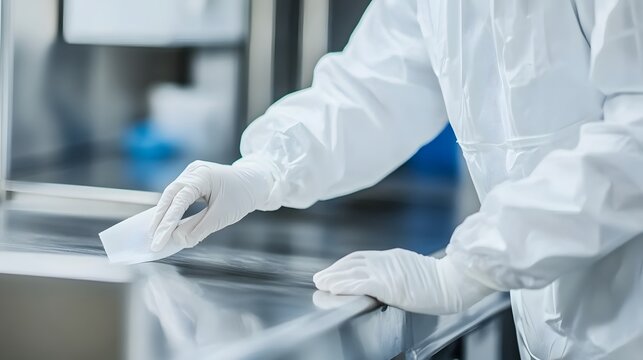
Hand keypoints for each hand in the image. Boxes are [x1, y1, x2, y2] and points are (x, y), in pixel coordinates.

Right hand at [149, 159, 275, 251]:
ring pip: (172, 195)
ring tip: (156, 235)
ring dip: (164, 215)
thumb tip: (177, 239)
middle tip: (153, 240)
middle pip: (169, 196)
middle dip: (160, 219)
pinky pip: (178, 195)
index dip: (167, 223)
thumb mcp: (222, 216)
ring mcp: (192, 173)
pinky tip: (166, 224)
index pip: (179, 201)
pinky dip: (172, 210)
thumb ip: (199, 228)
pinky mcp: (193, 179)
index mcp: (202, 175)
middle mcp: (193, 171)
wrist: (254, 183)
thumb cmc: (241, 197)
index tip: (159, 241)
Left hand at [313, 248, 493, 314]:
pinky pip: (360, 283)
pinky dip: (344, 285)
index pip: (361, 257)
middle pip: (352, 263)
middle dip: (334, 270)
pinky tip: (333, 288)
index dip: (344, 263)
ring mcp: (385, 271)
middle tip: (320, 277)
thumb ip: (397, 270)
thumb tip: (388, 278)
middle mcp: (385, 261)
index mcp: (392, 257)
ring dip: (333, 277)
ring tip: (321, 283)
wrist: (453, 281)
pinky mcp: (387, 284)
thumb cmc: (440, 280)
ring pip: (352, 272)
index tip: (334, 269)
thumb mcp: (413, 269)